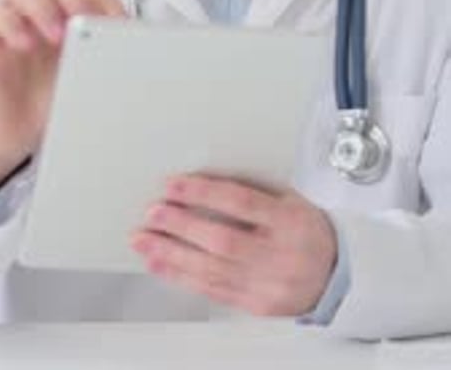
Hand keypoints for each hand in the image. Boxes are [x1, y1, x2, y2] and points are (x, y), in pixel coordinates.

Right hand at [0, 0, 124, 194]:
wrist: (16, 133)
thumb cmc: (53, 100)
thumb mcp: (87, 83)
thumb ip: (104, 62)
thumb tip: (131, 57)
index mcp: (73, 17)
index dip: (106, 4)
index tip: (117, 28)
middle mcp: (43, 10)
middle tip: (82, 19)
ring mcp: (15, 19)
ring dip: (41, 4)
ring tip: (56, 36)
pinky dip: (9, 22)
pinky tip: (25, 44)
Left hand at [131, 174, 336, 316]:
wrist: (336, 274)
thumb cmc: (308, 229)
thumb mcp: (291, 198)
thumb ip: (253, 189)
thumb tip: (203, 175)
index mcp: (289, 220)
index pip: (241, 203)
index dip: (204, 192)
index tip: (174, 184)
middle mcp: (279, 254)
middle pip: (222, 240)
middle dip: (181, 226)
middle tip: (153, 212)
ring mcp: (268, 283)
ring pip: (212, 270)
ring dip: (171, 254)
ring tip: (144, 240)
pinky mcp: (256, 304)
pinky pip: (213, 290)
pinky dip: (182, 276)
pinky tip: (161, 264)